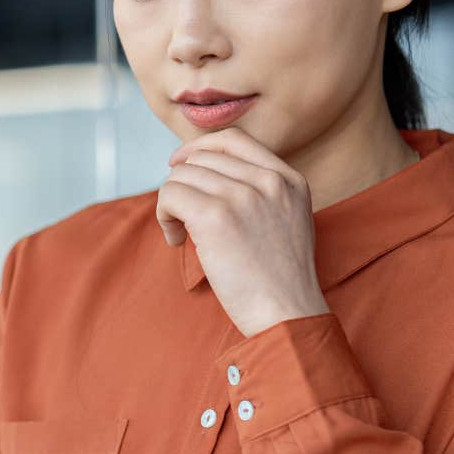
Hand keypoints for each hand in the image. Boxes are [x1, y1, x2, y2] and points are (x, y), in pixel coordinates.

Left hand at [157, 126, 329, 336]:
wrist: (288, 313)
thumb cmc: (279, 279)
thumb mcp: (287, 220)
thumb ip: (261, 193)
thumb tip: (207, 174)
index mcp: (289, 179)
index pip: (233, 140)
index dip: (198, 149)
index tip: (180, 166)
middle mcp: (268, 180)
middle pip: (201, 158)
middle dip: (183, 184)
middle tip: (182, 216)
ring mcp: (242, 195)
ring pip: (181, 176)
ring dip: (171, 204)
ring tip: (181, 234)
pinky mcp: (216, 216)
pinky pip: (170, 196)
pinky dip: (163, 216)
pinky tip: (176, 240)